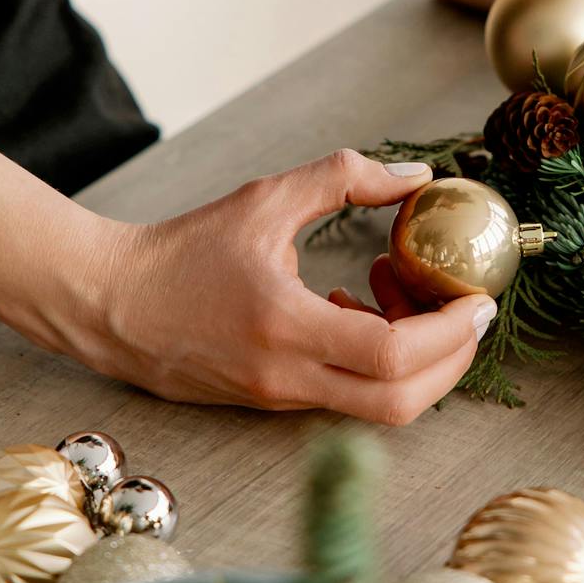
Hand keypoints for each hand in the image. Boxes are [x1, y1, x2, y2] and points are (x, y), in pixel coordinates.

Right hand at [60, 151, 494, 424]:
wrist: (107, 303)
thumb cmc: (182, 249)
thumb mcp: (264, 198)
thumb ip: (344, 178)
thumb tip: (416, 176)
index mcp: (285, 327)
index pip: (392, 356)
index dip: (449, 332)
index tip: (476, 298)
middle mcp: (285, 377)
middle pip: (400, 403)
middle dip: (451, 361)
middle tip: (467, 312)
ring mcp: (279, 398)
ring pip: (378, 406)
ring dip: (414, 358)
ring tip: (399, 288)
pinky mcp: (271, 402)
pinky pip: (345, 395)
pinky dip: (374, 361)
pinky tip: (354, 308)